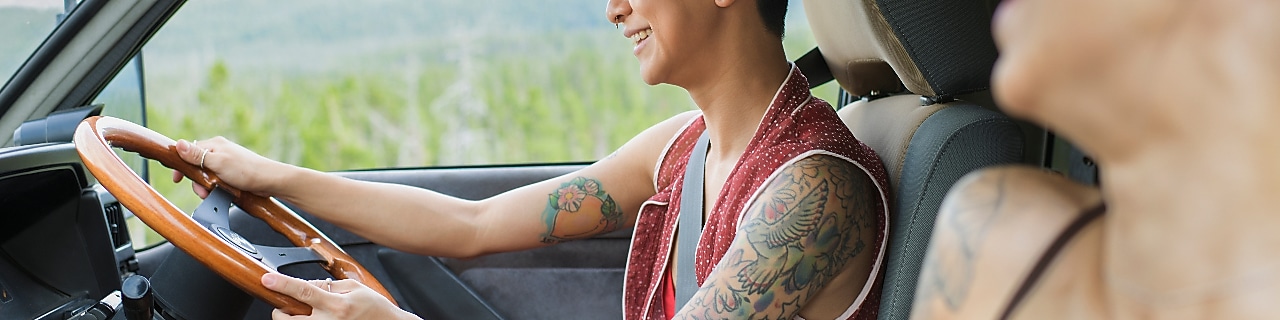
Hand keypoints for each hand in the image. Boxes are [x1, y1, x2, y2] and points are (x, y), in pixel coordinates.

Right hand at [170, 137, 290, 197]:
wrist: (270, 181)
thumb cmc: (246, 170)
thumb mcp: (218, 162)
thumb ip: (197, 155)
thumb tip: (178, 144)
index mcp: (214, 144)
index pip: (189, 151)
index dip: (181, 165)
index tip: (177, 178)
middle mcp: (219, 151)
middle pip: (196, 166)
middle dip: (197, 181)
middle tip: (204, 191)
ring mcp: (226, 163)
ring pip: (206, 176)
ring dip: (207, 187)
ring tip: (214, 193)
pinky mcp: (231, 174)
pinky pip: (217, 182)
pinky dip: (216, 189)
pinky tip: (222, 194)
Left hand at [261, 273, 417, 319]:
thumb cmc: (375, 309)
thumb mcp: (355, 288)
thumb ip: (329, 285)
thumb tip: (307, 283)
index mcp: (337, 305)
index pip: (303, 291)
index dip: (282, 284)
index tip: (266, 279)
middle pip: (287, 319)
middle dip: (281, 310)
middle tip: (289, 306)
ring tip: (305, 314)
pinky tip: (316, 318)